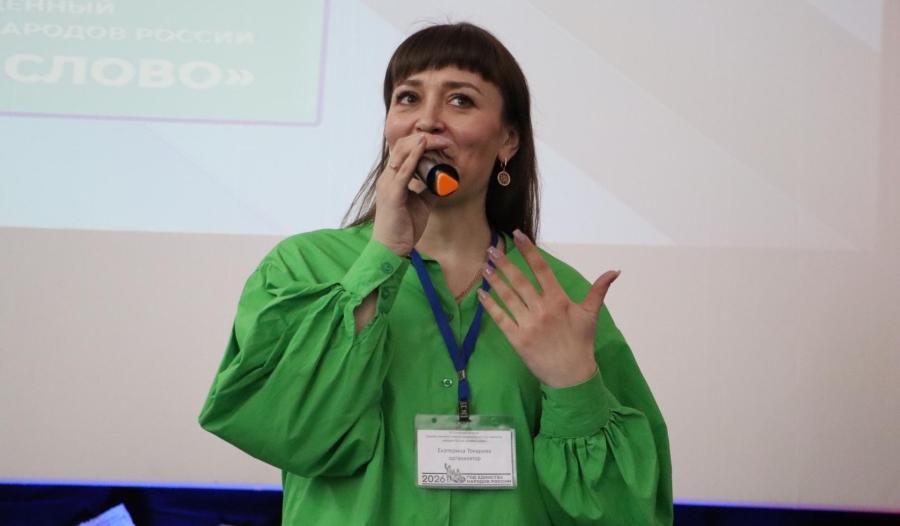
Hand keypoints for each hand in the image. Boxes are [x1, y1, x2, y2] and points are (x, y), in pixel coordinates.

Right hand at [371, 134, 449, 255]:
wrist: (392, 248)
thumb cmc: (404, 227)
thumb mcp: (421, 204)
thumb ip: (429, 190)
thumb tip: (445, 181)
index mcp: (392, 178)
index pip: (404, 150)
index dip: (422, 141)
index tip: (442, 142)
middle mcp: (387, 177)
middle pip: (402, 146)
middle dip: (424, 138)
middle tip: (445, 140)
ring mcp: (388, 184)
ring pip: (402, 153)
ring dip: (423, 143)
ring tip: (440, 140)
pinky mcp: (392, 193)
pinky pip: (404, 170)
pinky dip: (414, 156)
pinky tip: (423, 146)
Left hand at [477, 230, 619, 387]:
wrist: (571, 376)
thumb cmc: (580, 343)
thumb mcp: (590, 315)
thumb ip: (599, 290)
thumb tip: (614, 271)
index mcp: (559, 300)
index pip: (542, 269)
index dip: (529, 250)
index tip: (518, 235)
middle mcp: (542, 309)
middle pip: (520, 280)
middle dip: (504, 263)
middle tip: (490, 249)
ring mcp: (528, 324)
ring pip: (508, 297)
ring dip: (495, 280)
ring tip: (484, 266)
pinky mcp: (517, 339)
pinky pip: (501, 318)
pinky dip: (490, 305)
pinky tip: (481, 293)